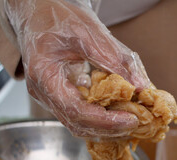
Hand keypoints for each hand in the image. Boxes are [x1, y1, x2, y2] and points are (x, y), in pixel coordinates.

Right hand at [4, 0, 149, 136]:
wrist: (37, 14)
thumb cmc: (56, 17)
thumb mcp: (87, 32)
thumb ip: (114, 58)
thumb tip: (139, 84)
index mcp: (44, 76)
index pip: (75, 110)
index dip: (105, 120)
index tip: (130, 120)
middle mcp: (43, 92)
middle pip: (77, 123)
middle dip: (109, 129)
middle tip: (136, 123)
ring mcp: (50, 96)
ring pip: (78, 124)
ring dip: (105, 128)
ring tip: (130, 122)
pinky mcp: (59, 96)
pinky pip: (79, 115)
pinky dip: (100, 118)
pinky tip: (117, 113)